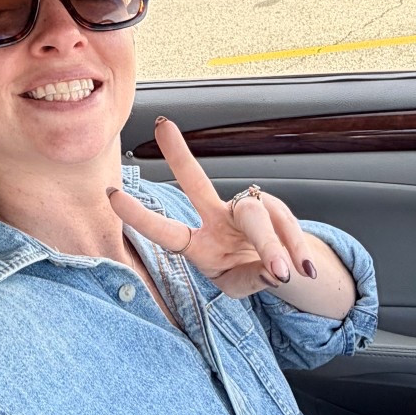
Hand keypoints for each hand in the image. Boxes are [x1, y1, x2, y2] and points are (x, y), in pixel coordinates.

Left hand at [106, 117, 332, 302]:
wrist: (281, 268)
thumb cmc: (247, 274)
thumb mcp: (242, 287)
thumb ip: (254, 280)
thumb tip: (275, 269)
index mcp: (198, 246)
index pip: (167, 231)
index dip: (140, 216)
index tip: (112, 195)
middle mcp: (216, 219)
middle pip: (197, 183)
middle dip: (178, 154)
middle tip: (163, 127)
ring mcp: (245, 210)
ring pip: (255, 216)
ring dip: (270, 245)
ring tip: (285, 273)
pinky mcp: (274, 208)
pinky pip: (286, 225)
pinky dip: (296, 249)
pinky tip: (303, 270)